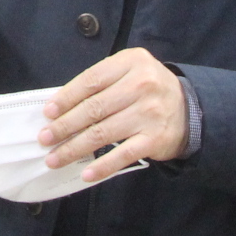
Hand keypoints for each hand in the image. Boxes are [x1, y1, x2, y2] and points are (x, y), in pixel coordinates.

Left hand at [40, 47, 189, 180]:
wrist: (190, 110)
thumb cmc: (148, 90)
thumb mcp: (129, 72)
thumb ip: (101, 82)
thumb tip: (60, 106)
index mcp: (131, 62)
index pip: (91, 80)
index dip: (66, 97)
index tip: (47, 113)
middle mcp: (142, 85)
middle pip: (94, 108)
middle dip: (64, 126)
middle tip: (44, 138)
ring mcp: (150, 113)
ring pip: (103, 133)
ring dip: (74, 148)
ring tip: (55, 158)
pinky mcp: (155, 139)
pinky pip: (123, 155)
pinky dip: (102, 166)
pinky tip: (86, 173)